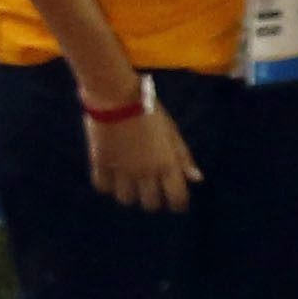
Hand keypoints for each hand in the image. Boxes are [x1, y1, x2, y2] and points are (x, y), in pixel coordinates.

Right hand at [83, 86, 200, 211]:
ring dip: (129, 193)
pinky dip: (108, 185)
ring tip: (129, 182)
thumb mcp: (171, 131)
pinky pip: (103, 187)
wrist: (115, 95)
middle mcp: (145, 172)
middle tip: (150, 190)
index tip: (175, 201)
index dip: (178, 203)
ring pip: (126, 199)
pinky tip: (111, 175)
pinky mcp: (100, 163)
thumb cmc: (148, 109)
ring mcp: (122, 169)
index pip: (177, 199)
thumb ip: (183, 157)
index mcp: (166, 164)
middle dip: (153, 200)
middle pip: (151, 204)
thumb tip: (197, 179)